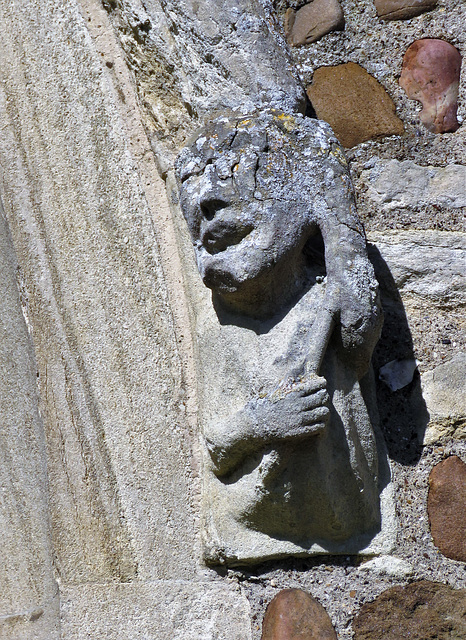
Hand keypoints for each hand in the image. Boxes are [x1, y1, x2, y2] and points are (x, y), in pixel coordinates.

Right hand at [205, 375, 328, 476]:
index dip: (321, 383)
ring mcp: (300, 419)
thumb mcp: (276, 390)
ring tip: (321, 410)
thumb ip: (288, 382)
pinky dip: (321, 423)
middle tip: (322, 396)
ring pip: (323, 412)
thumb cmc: (266, 405)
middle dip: (323, 396)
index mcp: (293, 393)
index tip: (322, 383)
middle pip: (322, 398)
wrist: (257, 424)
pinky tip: (317, 421)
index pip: (315, 385)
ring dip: (324, 410)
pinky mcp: (300, 431)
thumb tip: (296, 372)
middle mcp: (298, 405)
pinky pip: (319, 426)